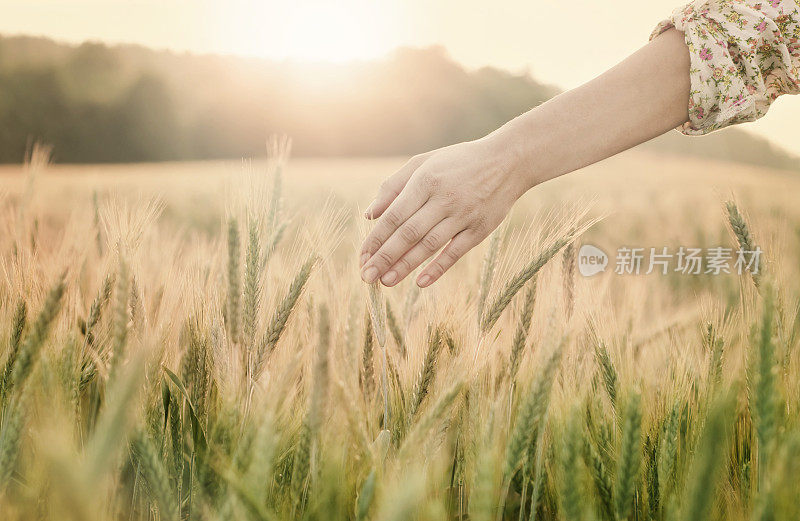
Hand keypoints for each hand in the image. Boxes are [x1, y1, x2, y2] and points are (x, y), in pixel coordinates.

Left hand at [359, 135, 530, 287]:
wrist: (508, 161)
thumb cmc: (458, 162)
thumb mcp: (424, 162)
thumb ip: (393, 186)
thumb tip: (368, 215)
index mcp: (425, 180)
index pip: (394, 215)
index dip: (376, 238)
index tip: (362, 257)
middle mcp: (444, 198)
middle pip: (408, 233)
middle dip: (385, 257)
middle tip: (367, 276)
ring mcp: (464, 215)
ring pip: (429, 245)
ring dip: (405, 266)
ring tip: (386, 282)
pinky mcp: (480, 229)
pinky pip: (456, 252)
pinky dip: (438, 268)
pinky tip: (420, 282)